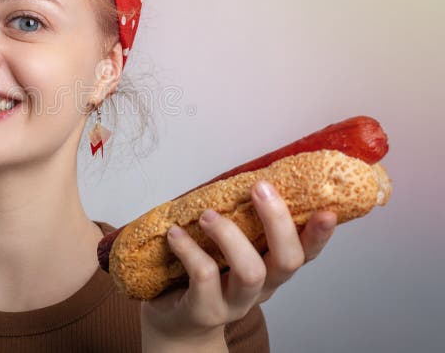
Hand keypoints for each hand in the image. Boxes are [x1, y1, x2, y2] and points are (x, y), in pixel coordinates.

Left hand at [140, 180, 336, 344]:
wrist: (177, 324)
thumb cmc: (203, 275)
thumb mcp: (229, 248)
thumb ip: (240, 222)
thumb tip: (245, 176)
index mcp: (272, 269)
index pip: (306, 253)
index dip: (319, 234)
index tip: (326, 210)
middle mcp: (262, 289)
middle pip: (287, 261)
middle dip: (277, 221)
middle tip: (259, 189)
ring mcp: (235, 304)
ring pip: (250, 272)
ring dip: (229, 235)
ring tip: (207, 215)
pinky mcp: (205, 310)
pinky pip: (204, 276)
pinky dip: (189, 248)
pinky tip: (175, 233)